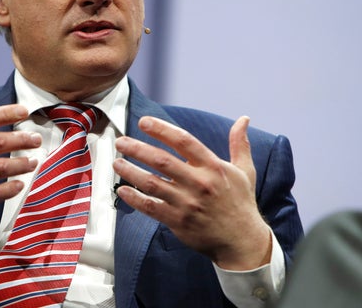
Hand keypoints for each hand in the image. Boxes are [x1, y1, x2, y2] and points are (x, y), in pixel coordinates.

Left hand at [113, 115, 271, 269]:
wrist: (242, 241)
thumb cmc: (240, 203)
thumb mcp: (244, 171)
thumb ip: (239, 144)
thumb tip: (243, 119)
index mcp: (213, 167)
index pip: (184, 141)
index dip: (162, 129)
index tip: (144, 122)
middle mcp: (199, 183)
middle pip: (162, 160)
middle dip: (137, 148)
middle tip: (121, 142)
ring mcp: (187, 203)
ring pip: (152, 183)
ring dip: (131, 171)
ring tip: (116, 163)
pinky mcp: (178, 221)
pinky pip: (151, 207)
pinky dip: (135, 199)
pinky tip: (122, 190)